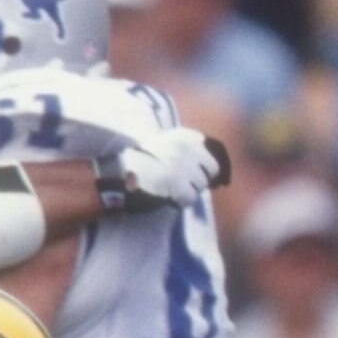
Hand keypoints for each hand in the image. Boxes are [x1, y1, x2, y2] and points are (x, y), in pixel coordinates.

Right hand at [101, 127, 231, 211]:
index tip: (221, 179)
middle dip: (201, 179)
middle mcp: (185, 147)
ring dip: (188, 191)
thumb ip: (188, 152)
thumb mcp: (165, 147)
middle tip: (181, 184)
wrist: (116, 173)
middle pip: (212, 170)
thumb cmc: (139, 163)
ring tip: (166, 187)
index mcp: (183, 136)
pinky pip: (189, 199)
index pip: (215, 151)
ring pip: (201, 185)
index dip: (216, 167)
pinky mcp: (176, 182)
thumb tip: (219, 173)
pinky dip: (178, 201)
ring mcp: (181, 164)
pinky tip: (163, 194)